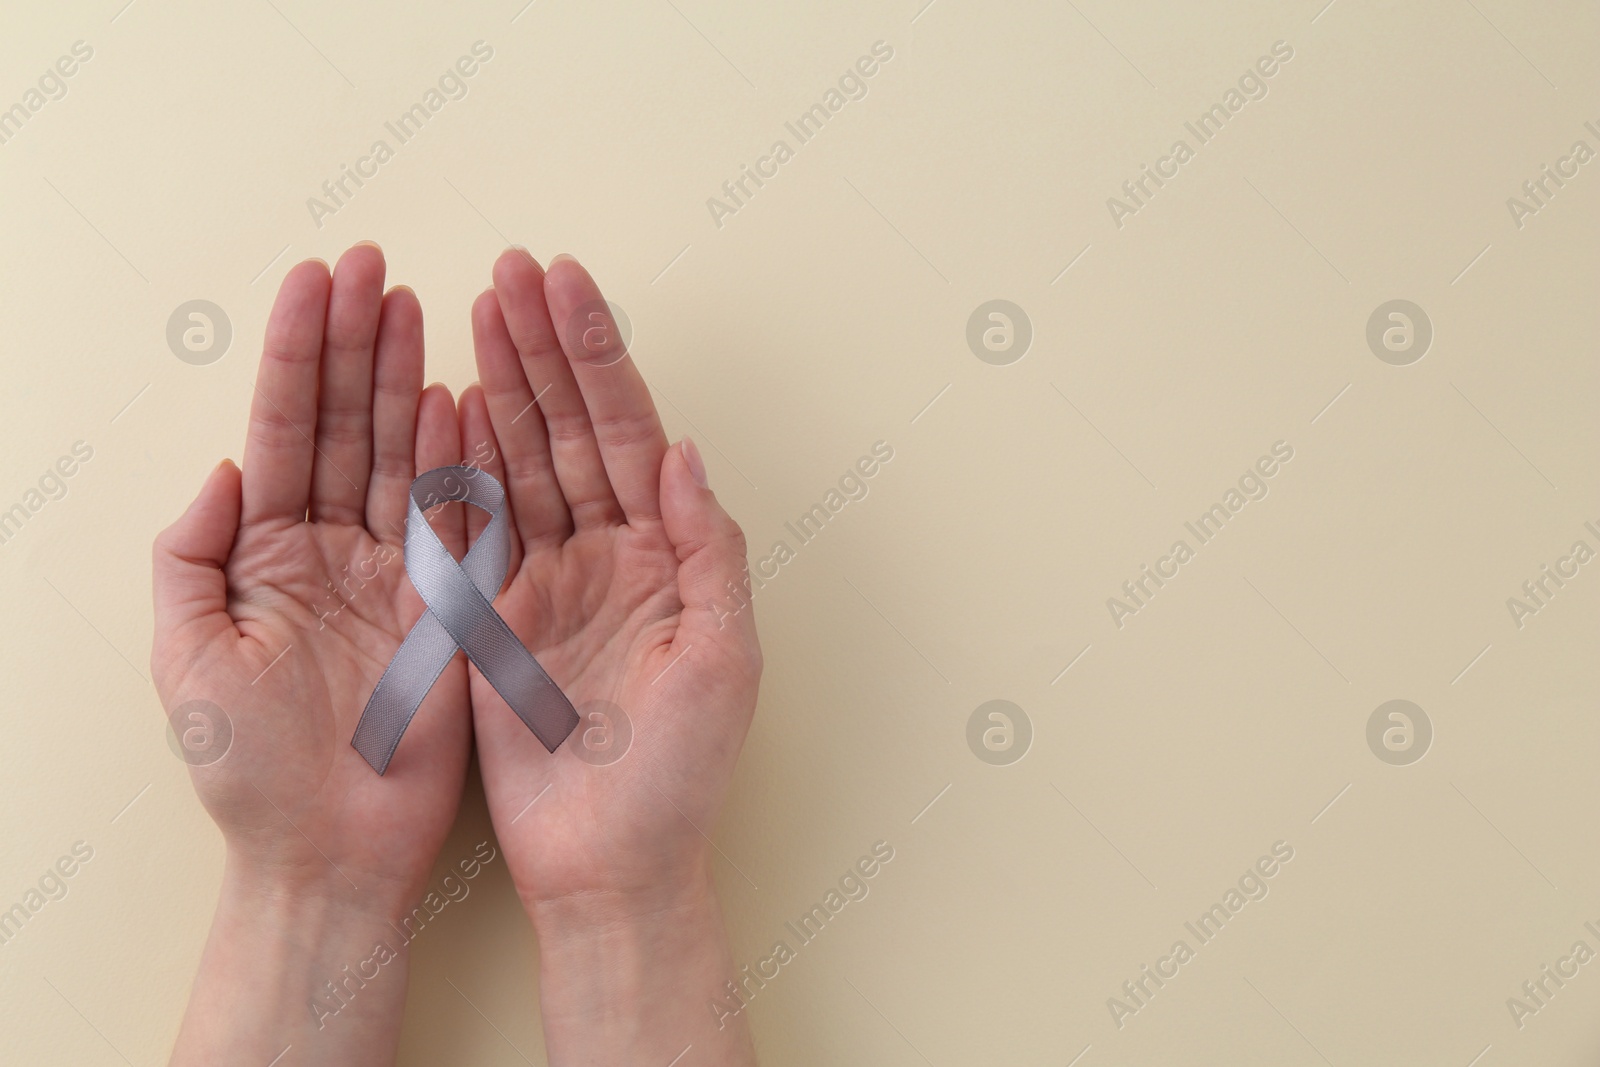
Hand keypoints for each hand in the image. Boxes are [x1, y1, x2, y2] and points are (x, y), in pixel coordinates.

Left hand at [154, 245, 471, 1063]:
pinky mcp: (448, 606)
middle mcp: (331, 550)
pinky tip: (460, 398)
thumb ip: (192, 556)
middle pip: (346, 425)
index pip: (285, 430)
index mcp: (265, 555)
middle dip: (356, 342)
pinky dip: (459, 458)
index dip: (299, 353)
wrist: (330, 855)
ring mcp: (394, 573)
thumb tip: (223, 466)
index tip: (316, 279)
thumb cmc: (249, 772)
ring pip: (400, 456)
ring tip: (417, 306)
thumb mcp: (188, 660)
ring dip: (408, 379)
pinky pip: (456, 519)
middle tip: (373, 266)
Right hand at [462, 249, 761, 1062]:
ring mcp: (549, 579)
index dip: (597, 357)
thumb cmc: (681, 776)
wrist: (609, 865)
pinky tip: (446, 403)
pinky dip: (459, 464)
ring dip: (499, 384)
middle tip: (509, 269)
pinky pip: (474, 526)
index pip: (628, 432)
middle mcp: (609, 553)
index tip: (567, 284)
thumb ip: (707, 551)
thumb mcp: (721, 661)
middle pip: (570, 428)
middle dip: (542, 348)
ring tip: (472, 309)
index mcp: (667, 554)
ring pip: (520, 462)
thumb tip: (682, 451)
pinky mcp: (495, 617)